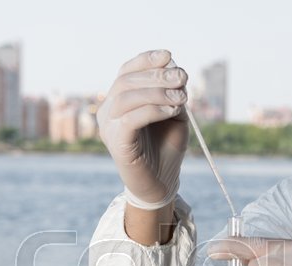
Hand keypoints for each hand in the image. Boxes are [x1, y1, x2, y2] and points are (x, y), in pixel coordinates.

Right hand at [97, 49, 188, 209]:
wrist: (161, 183)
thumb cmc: (166, 148)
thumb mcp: (174, 115)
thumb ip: (173, 95)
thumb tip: (176, 72)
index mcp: (120, 100)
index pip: (127, 71)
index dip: (146, 60)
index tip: (168, 56)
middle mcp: (109, 111)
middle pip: (127, 81)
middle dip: (157, 76)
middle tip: (182, 77)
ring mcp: (110, 127)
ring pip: (127, 97)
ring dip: (157, 92)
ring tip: (181, 97)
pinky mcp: (117, 144)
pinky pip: (131, 119)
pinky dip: (153, 110)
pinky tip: (172, 110)